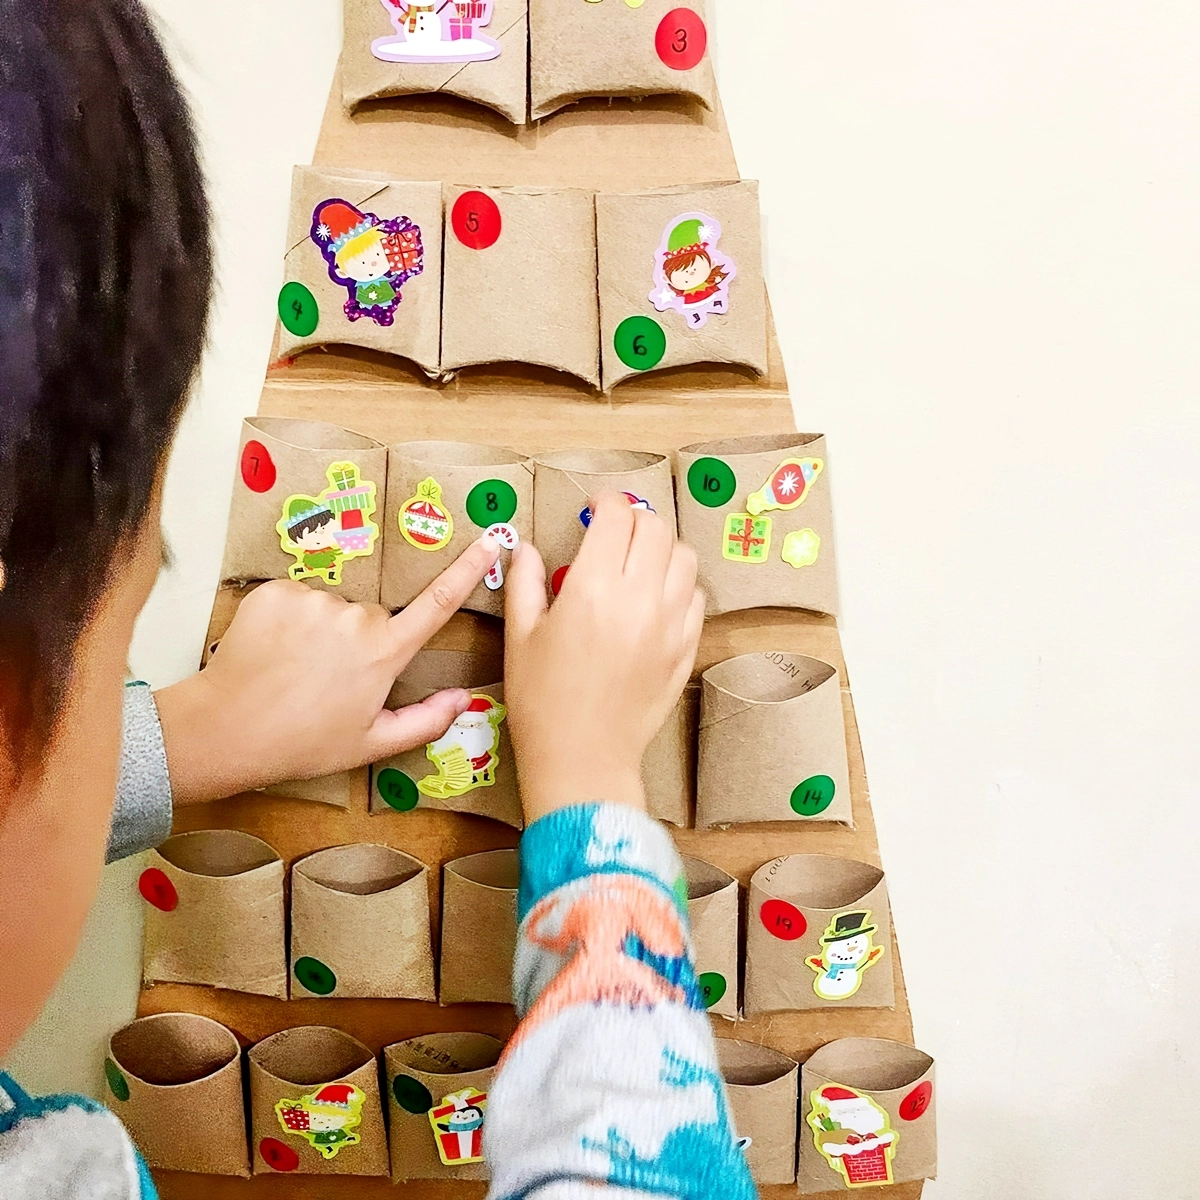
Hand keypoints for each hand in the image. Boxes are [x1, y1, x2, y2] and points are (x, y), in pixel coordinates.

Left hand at [154, 537, 499, 802]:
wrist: (226, 730)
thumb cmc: (303, 743)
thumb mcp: (371, 744)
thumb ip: (426, 720)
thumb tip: (464, 697)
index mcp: (384, 653)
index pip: (437, 604)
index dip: (468, 570)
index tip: (490, 542)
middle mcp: (355, 618)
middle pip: (371, 617)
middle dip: (358, 641)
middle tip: (328, 679)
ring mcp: (314, 600)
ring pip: (331, 608)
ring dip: (319, 631)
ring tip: (295, 668)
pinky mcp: (276, 592)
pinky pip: (295, 598)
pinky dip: (287, 621)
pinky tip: (273, 652)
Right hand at [504, 491, 704, 821]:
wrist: (582, 759)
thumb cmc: (541, 701)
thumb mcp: (520, 636)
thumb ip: (524, 582)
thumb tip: (526, 548)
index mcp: (593, 589)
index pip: (616, 517)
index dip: (606, 502)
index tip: (594, 507)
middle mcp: (639, 599)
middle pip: (655, 529)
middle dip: (635, 517)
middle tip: (615, 527)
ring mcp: (669, 625)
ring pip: (684, 558)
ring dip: (661, 547)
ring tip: (638, 558)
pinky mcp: (685, 649)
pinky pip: (696, 598)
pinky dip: (679, 584)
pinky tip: (655, 595)